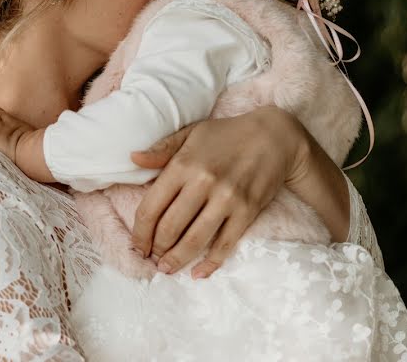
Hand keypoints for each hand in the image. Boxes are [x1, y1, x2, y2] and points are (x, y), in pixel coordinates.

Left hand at [130, 106, 309, 278]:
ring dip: (177, 259)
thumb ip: (161, 150)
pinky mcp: (247, 211)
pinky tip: (198, 273)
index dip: (140, 232)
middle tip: (151, 259)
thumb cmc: (226, 134)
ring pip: (195, 240)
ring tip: (167, 269)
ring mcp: (227, 199)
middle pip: (170, 227)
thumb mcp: (190, 133)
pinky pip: (225, 244)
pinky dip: (211, 263)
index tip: (137, 245)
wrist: (274, 136)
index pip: (151, 207)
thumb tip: (132, 159)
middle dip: (156, 249)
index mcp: (183, 165)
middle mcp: (203, 183)